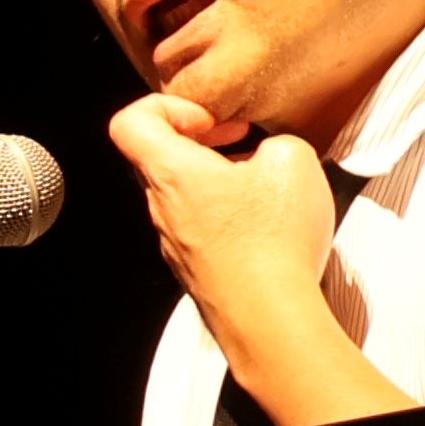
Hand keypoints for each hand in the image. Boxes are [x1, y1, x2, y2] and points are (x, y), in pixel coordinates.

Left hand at [109, 91, 365, 408]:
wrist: (269, 318)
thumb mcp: (293, 161)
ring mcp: (175, 241)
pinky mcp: (195, 267)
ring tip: (260, 183)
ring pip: (183, 195)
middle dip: (203, 141)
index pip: (130, 122)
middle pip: (161, 158)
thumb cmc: (270, 247)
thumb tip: (274, 152)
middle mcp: (162, 208)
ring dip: (217, 180)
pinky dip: (227, 216)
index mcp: (172, 172)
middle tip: (238, 141)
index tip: (206, 116)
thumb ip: (277, 140)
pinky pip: (201, 228)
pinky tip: (264, 224)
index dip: (167, 107)